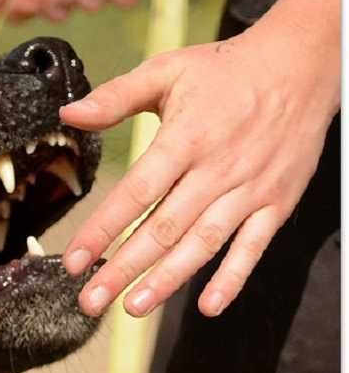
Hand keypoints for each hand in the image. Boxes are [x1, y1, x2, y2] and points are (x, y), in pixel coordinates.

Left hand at [59, 21, 339, 318]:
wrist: (304, 64)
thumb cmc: (227, 70)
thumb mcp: (168, 70)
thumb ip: (116, 96)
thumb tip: (69, 115)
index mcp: (185, 138)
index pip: (136, 192)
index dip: (103, 229)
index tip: (74, 260)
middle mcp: (218, 169)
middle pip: (164, 228)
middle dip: (124, 268)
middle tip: (90, 300)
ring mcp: (250, 189)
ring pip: (203, 244)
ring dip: (167, 280)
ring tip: (133, 307)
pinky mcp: (277, 203)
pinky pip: (254, 247)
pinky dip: (233, 278)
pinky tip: (208, 306)